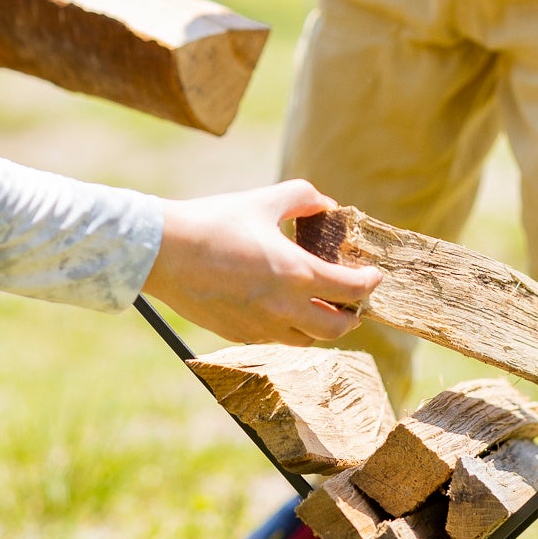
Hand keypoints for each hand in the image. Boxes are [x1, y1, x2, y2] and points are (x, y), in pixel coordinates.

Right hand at [145, 181, 377, 344]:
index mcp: (297, 274)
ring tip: (318, 308)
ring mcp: (260, 328)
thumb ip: (302, 197)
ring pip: (306, 341)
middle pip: (336, 329)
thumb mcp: (263, 200)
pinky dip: (288, 329)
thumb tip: (325, 204)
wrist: (164, 253)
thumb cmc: (214, 223)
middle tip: (353, 302)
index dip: (369, 284)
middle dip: (352, 316)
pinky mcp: (238, 335)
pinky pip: (274, 340)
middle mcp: (284, 309)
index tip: (373, 276)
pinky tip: (280, 310)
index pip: (352, 290)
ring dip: (319, 327)